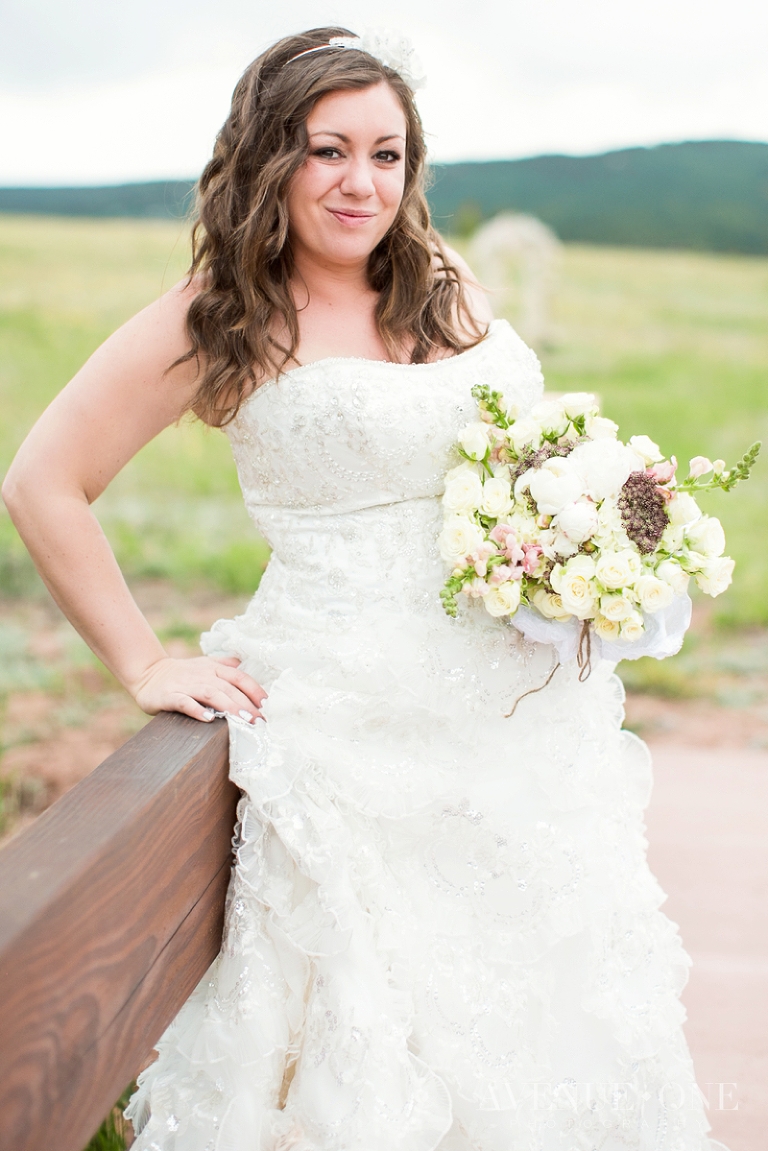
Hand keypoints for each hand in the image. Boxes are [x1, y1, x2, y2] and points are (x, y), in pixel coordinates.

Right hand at [130, 655, 267, 723]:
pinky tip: (208, 719)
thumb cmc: (182, 673)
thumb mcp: (206, 665)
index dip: (255, 690)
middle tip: (260, 721)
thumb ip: (226, 665)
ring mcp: (187, 685)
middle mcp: (204, 675)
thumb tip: (245, 665)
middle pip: (230, 688)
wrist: (148, 673)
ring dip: (229, 707)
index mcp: (215, 668)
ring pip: (212, 694)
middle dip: (247, 705)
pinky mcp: (170, 695)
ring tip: (243, 720)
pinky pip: (184, 702)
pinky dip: (196, 710)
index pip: (240, 677)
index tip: (268, 706)